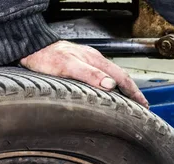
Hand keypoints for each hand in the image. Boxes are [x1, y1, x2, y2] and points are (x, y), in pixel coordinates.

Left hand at [21, 41, 148, 107]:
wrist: (31, 47)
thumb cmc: (45, 57)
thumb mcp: (68, 67)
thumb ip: (89, 75)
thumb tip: (111, 85)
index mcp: (95, 61)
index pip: (122, 78)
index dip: (134, 93)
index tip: (143, 105)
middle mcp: (94, 60)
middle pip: (120, 77)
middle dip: (132, 92)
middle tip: (142, 105)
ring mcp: (88, 61)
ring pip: (111, 76)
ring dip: (123, 89)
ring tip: (129, 100)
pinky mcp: (80, 63)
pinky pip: (101, 75)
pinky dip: (111, 85)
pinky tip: (108, 90)